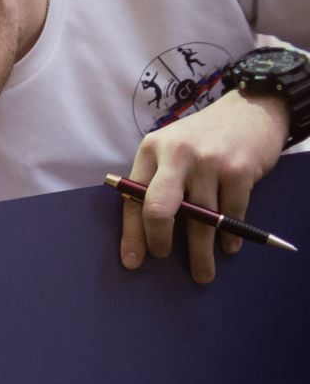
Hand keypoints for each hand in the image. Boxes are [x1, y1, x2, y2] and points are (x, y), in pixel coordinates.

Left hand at [121, 88, 289, 282]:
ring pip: (200, 220)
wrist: (251, 110)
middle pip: (158, 209)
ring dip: (201, 253)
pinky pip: (231, 214)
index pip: (133, 200)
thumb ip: (155, 183)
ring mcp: (210, 162)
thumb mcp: (171, 151)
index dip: (133, 235)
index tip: (133, 262)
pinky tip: (228, 248)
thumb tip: (144, 235)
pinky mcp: (239, 170)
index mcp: (151, 150)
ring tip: (203, 273)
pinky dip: (229, 237)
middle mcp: (177, 154)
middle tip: (164, 258)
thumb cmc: (203, 138)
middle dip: (160, 242)